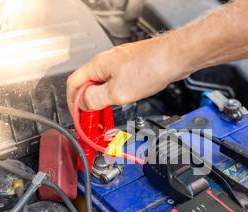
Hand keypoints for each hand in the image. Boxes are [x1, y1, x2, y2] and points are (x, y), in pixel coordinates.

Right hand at [66, 35, 188, 111]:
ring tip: (106, 114)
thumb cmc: (151, 68)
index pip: (73, 84)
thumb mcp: (117, 92)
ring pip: (102, 84)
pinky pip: (116, 82)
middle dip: (87, 103)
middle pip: (87, 84)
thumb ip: (95, 99)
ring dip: (102, 100)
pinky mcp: (132, 67)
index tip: (78, 116)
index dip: (72, 102)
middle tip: (92, 119)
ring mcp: (119, 63)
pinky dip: (114, 94)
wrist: (175, 57)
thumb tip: (83, 104)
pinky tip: (122, 101)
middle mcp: (106, 62)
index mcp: (97, 66)